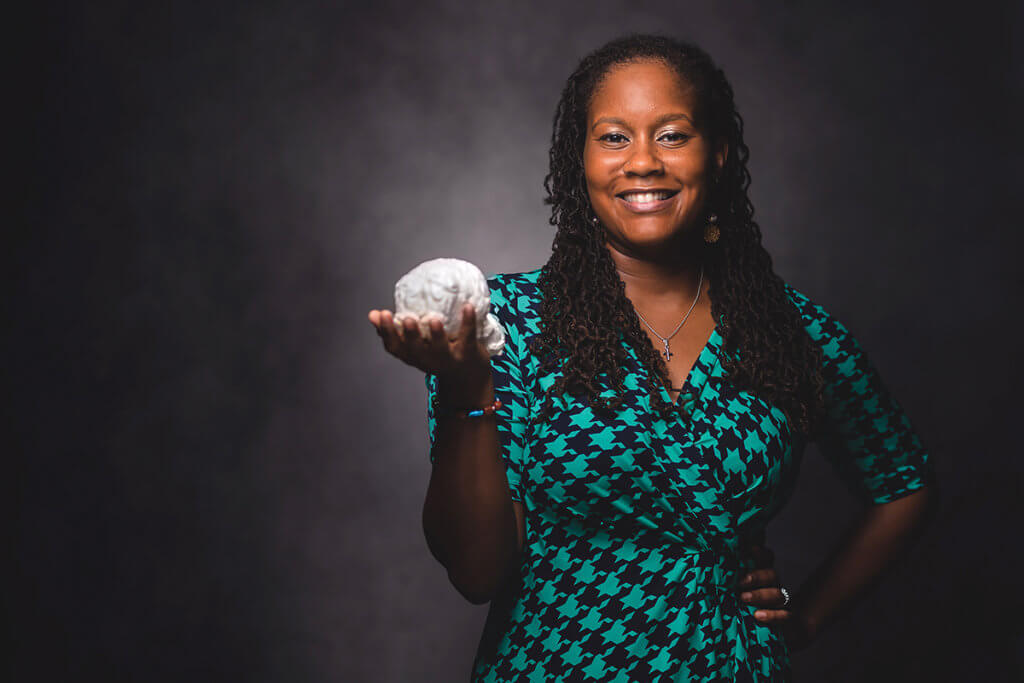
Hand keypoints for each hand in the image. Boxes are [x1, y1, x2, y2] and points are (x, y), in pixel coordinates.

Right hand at [367, 304, 489, 383]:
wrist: (468, 376)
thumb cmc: (436, 353)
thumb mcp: (414, 345)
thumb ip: (395, 330)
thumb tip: (373, 314)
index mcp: (413, 356)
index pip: (395, 347)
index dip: (387, 332)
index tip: (382, 314)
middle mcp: (428, 360)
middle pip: (417, 350)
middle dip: (410, 335)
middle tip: (406, 319)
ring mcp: (449, 358)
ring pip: (441, 349)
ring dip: (436, 335)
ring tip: (433, 320)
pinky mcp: (469, 353)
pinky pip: (468, 337)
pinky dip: (468, 322)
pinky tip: (468, 306)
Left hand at [736, 542, 817, 650]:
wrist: (776, 635)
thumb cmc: (746, 609)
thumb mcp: (739, 591)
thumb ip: (734, 578)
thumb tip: (718, 562)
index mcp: (762, 576)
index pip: (766, 559)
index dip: (761, 553)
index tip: (751, 548)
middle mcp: (773, 586)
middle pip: (771, 575)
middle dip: (757, 576)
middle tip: (741, 582)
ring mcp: (781, 602)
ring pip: (777, 594)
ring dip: (760, 595)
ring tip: (744, 598)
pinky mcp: (787, 619)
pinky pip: (785, 615)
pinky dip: (773, 616)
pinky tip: (758, 616)